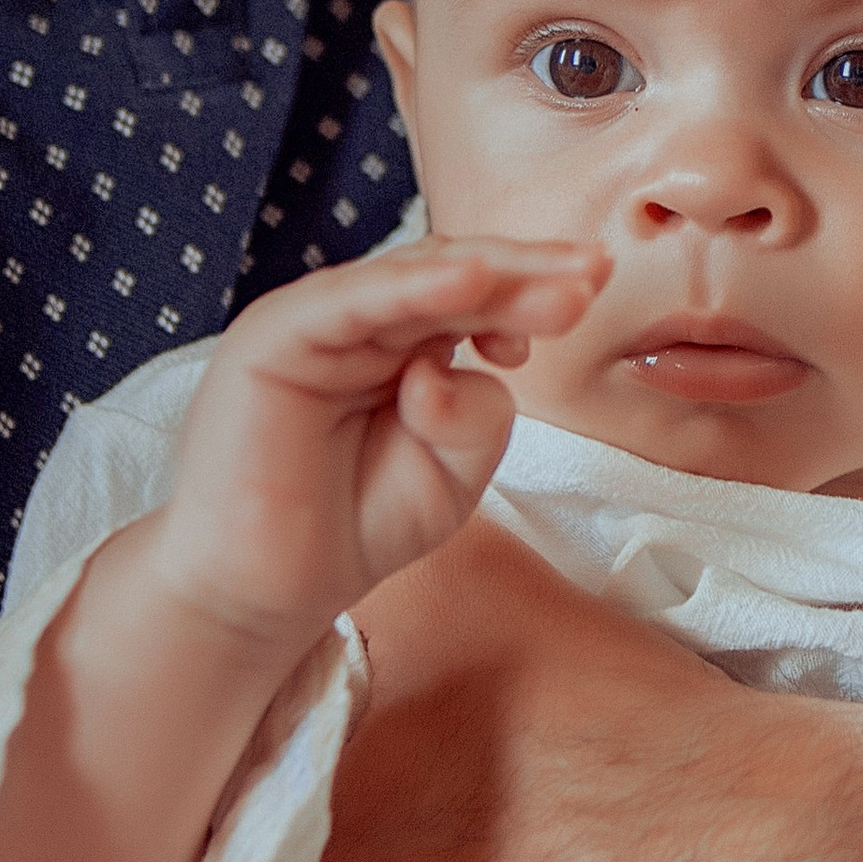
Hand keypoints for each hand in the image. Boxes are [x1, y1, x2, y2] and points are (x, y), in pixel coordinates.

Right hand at [154, 235, 604, 664]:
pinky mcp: (273, 338)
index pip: (477, 299)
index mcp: (405, 345)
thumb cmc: (354, 527)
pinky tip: (470, 281)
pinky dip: (410, 287)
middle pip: (452, 275)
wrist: (267, 589)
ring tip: (558, 285)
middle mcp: (361, 322)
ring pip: (409, 277)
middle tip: (595, 272)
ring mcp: (316, 324)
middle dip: (529, 273)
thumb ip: (475, 421)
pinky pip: (350, 301)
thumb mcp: (450, 479)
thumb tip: (449, 367)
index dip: (533, 295)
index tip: (588, 302)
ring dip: (489, 275)